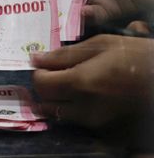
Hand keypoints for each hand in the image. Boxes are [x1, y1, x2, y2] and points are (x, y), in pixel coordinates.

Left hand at [32, 32, 153, 127]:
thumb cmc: (134, 56)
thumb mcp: (100, 44)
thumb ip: (64, 54)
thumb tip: (36, 59)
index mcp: (81, 82)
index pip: (40, 84)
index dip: (39, 72)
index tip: (45, 65)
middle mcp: (85, 106)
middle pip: (45, 101)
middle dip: (44, 86)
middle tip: (54, 73)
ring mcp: (94, 119)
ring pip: (58, 113)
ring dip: (55, 99)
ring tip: (67, 83)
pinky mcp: (103, 126)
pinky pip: (75, 119)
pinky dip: (70, 108)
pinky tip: (82, 94)